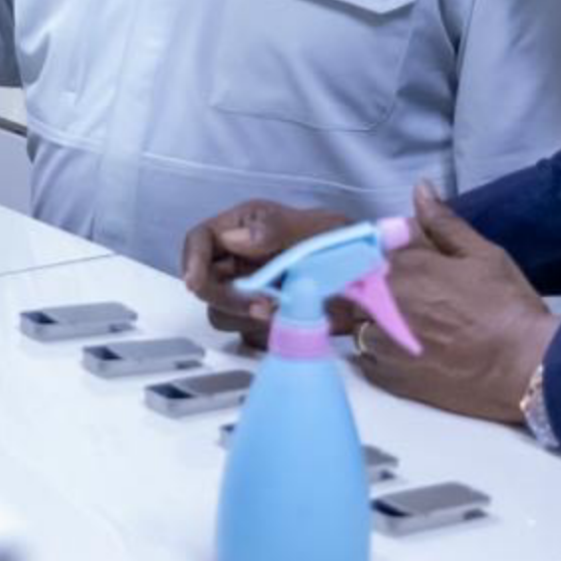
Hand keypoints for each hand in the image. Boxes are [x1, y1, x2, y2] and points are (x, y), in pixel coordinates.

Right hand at [181, 198, 350, 344]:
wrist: (369, 280)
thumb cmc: (341, 243)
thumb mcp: (313, 227)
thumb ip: (273, 229)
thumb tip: (233, 240)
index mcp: (242, 228)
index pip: (199, 240)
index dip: (191, 260)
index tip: (195, 282)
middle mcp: (238, 259)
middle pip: (204, 283)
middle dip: (227, 297)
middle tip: (261, 304)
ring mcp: (247, 290)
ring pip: (221, 312)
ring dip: (245, 317)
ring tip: (281, 313)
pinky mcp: (259, 318)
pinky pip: (245, 333)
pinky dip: (264, 333)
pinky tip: (289, 322)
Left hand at [352, 181, 557, 423]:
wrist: (526, 368)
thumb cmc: (507, 307)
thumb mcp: (482, 254)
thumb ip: (443, 222)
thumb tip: (420, 189)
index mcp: (403, 264)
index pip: (372, 249)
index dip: (389, 256)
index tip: (410, 268)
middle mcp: (384, 300)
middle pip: (359, 285)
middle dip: (378, 286)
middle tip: (418, 299)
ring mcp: (383, 340)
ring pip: (359, 321)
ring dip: (376, 318)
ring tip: (414, 326)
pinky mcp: (389, 376)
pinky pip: (365, 357)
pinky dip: (379, 351)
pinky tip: (408, 349)